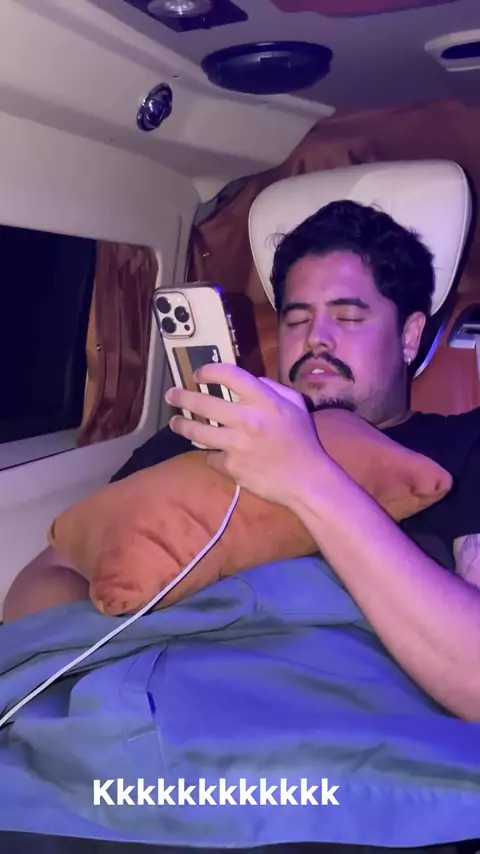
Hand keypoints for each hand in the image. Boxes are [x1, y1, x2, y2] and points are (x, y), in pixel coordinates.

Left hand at [165, 363, 324, 508]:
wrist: (306, 480)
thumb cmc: (302, 440)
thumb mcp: (296, 405)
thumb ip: (273, 387)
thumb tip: (250, 380)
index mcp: (264, 401)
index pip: (229, 375)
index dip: (208, 371)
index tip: (198, 374)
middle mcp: (247, 419)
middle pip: (202, 403)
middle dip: (181, 397)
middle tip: (171, 395)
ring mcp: (236, 444)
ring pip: (197, 432)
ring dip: (182, 426)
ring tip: (175, 423)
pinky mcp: (231, 466)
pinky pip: (211, 457)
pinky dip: (211, 454)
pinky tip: (212, 453)